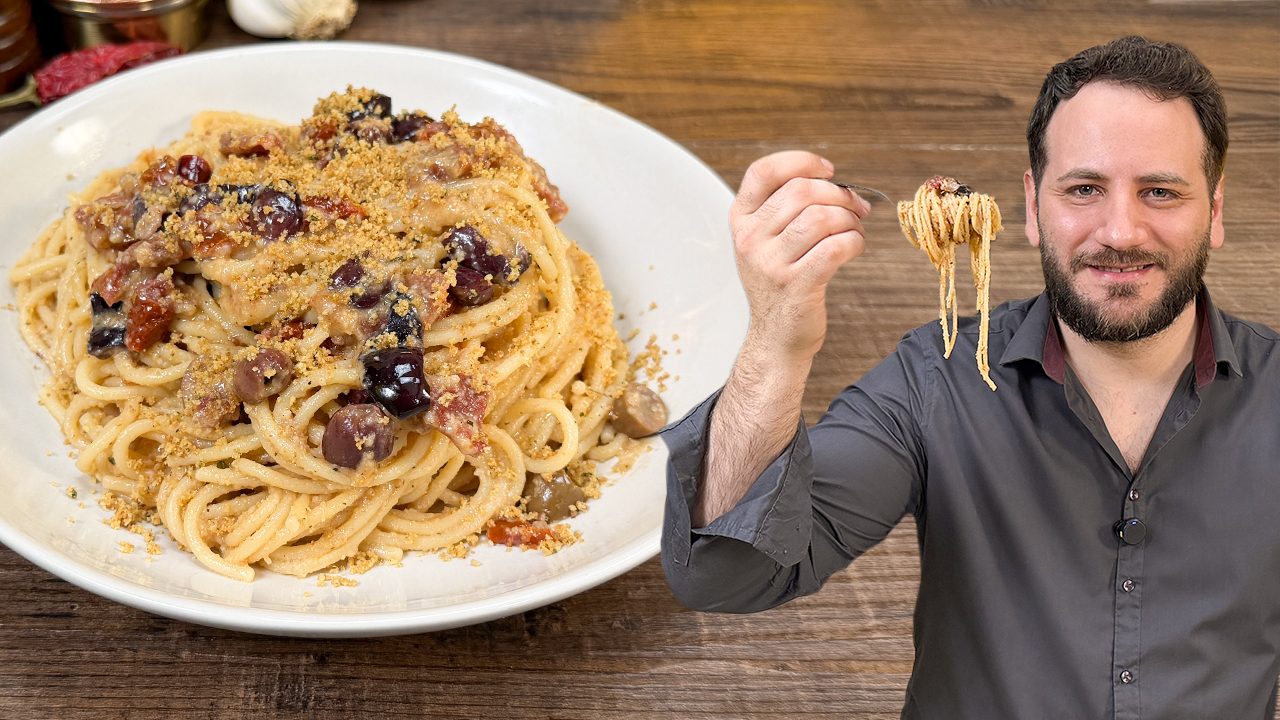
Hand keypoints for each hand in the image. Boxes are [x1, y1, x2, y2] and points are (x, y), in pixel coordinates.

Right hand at [730, 151, 869, 361]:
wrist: (775, 338)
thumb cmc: (780, 283)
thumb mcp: (766, 242)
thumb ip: (786, 208)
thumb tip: (838, 183)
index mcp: (741, 221)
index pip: (763, 172)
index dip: (801, 162)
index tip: (828, 171)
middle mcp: (750, 240)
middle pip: (801, 191)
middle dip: (839, 194)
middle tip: (856, 207)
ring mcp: (770, 264)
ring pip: (821, 217)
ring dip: (850, 219)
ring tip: (854, 230)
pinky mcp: (796, 286)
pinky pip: (835, 247)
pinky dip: (855, 242)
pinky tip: (854, 247)